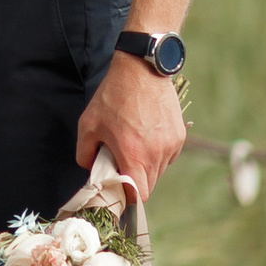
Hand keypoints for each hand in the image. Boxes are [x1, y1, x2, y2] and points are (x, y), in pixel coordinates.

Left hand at [75, 47, 186, 200]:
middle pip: (149, 185)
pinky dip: (157, 154)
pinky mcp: (180, 135)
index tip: (118, 189)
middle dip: (134, 180)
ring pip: (159, 171)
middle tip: (120, 163)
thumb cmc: (114, 95)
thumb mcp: (88, 124)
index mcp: (134, 154)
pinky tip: (145, 137)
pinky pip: (168, 157)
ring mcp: (171, 145)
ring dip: (146, 167)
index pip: (139, 194)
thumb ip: (85, 153)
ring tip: (133, 146)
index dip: (128, 196)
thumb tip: (90, 168)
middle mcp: (157, 153)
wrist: (142, 68)